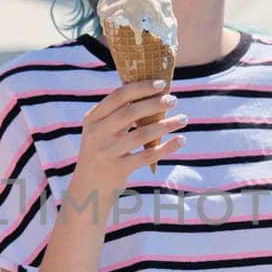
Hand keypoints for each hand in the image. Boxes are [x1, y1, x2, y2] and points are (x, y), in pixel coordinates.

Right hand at [70, 79, 187, 197]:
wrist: (87, 188)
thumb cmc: (101, 153)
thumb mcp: (99, 132)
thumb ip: (117, 114)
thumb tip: (151, 94)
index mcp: (92, 119)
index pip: (118, 96)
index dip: (141, 87)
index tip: (161, 84)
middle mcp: (97, 133)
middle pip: (131, 112)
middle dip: (155, 103)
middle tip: (174, 100)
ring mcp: (106, 152)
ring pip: (142, 134)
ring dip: (166, 124)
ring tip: (183, 119)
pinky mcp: (118, 169)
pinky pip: (147, 155)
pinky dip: (167, 147)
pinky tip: (180, 140)